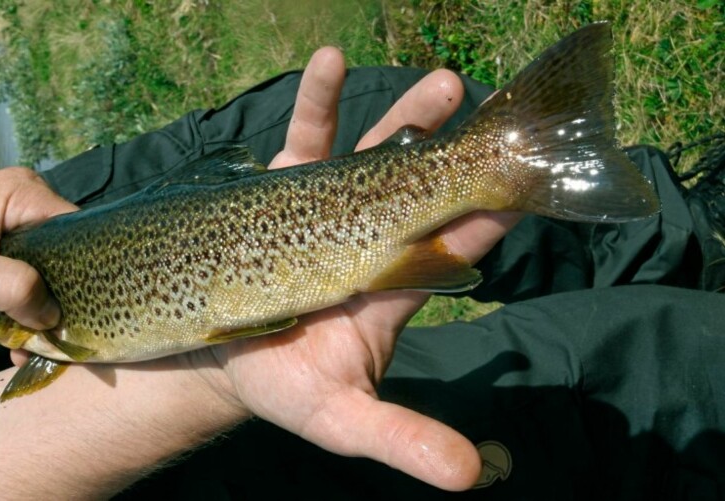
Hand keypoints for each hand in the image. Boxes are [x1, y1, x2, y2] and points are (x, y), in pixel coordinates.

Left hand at [0, 168, 75, 329]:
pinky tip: (16, 338)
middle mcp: (26, 201)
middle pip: (68, 255)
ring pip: (47, 270)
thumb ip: (12, 289)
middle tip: (55, 344)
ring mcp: (13, 220)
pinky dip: (22, 305)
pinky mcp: (0, 240)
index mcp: (23, 194)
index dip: (86, 278)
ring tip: (33, 348)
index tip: (81, 320)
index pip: (80, 235)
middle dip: (62, 302)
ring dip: (41, 310)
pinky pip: (26, 274)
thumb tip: (53, 318)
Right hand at [193, 48, 521, 489]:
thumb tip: (480, 477)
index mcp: (393, 288)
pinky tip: (330, 62)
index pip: (451, 246)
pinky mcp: (286, 192)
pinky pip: (306, 141)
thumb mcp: (343, 420)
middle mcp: (371, 240)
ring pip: (375, 154)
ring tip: (440, 82)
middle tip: (484, 108)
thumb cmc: (287, 388)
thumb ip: (403, 438)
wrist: (225, 361)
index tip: (512, 179)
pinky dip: (319, 102)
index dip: (483, 214)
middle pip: (424, 186)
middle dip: (456, 149)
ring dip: (406, 117)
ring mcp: (329, 210)